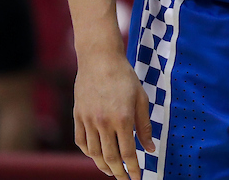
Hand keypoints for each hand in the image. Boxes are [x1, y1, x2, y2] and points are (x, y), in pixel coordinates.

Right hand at [74, 49, 153, 178]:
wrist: (100, 61)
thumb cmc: (125, 78)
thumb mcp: (141, 100)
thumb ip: (145, 126)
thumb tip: (150, 149)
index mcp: (122, 118)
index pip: (128, 153)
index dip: (133, 168)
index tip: (137, 178)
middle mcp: (103, 122)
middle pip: (109, 157)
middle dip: (118, 172)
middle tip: (124, 179)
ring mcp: (88, 120)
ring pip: (94, 152)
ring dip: (102, 165)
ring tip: (111, 171)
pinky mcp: (77, 117)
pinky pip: (81, 141)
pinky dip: (89, 152)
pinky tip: (96, 155)